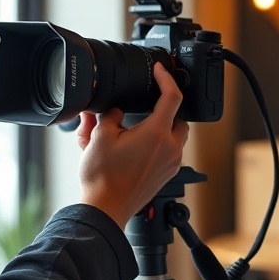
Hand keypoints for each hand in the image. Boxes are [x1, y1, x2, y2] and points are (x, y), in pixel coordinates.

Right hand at [76, 63, 189, 226]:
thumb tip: (114, 109)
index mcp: (157, 133)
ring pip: (177, 136)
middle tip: (149, 103)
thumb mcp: (100, 136)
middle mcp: (170, 148)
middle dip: (166, 107)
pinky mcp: (167, 175)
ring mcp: (171, 164)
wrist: (105, 208)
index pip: (172, 96)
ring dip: (164, 127)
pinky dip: (161, 144)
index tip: (160, 71)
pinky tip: (140, 147)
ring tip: (141, 127)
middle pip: (179, 117)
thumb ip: (109, 115)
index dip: (167, 79)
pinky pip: (171, 152)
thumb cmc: (102, 177)